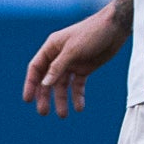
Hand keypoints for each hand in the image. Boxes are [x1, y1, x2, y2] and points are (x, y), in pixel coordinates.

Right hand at [23, 0, 128, 115]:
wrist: (116, 27)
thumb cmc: (92, 33)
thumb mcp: (73, 50)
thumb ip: (58, 67)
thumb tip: (44, 84)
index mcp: (52, 47)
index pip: (36, 68)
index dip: (30, 84)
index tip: (28, 100)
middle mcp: (59, 56)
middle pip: (47, 80)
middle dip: (45, 96)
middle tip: (43, 113)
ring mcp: (72, 63)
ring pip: (62, 85)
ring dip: (62, 99)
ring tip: (63, 115)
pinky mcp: (85, 68)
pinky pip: (78, 85)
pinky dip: (77, 96)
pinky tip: (79, 108)